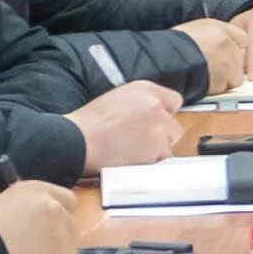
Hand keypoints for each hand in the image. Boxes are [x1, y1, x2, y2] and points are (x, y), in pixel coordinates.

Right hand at [0, 180, 84, 253]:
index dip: (60, 213)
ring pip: (68, 252)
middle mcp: (56, 213)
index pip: (69, 201)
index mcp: (41, 193)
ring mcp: (58, 242)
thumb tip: (42, 213)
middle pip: (72, 228)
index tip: (52, 223)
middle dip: (60, 236)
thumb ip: (33, 202)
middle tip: (38, 246)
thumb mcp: (7, 199)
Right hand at [69, 79, 191, 170]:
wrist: (78, 142)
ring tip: (131, 152)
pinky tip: (132, 160)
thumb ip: (141, 103)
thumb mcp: (117, 99)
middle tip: (140, 143)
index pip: (174, 101)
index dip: (164, 115)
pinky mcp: (157, 149)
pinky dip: (151, 164)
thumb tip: (152, 113)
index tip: (156, 124)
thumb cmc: (88, 125)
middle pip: (174, 126)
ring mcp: (159, 128)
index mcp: (145, 89)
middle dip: (162, 137)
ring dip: (156, 152)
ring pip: (169, 146)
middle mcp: (155, 105)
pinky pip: (162, 161)